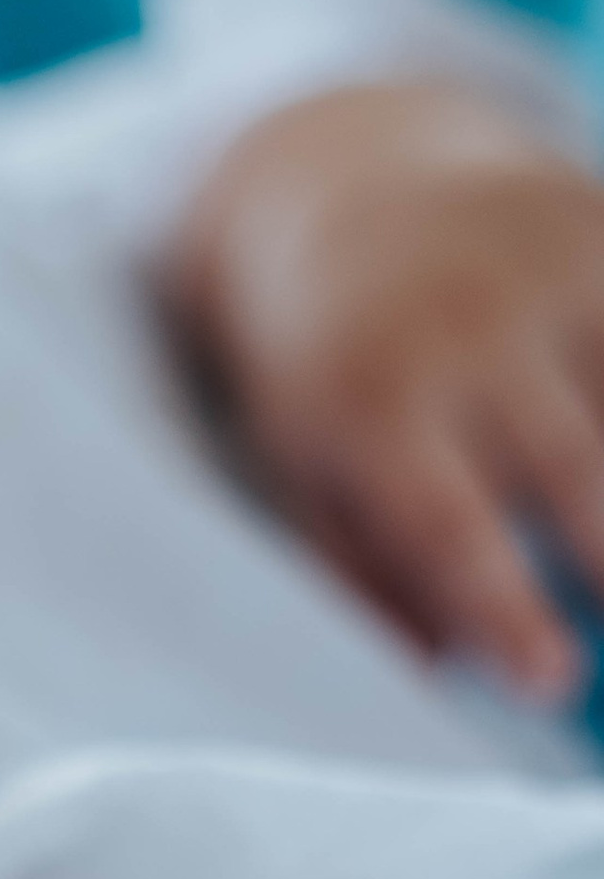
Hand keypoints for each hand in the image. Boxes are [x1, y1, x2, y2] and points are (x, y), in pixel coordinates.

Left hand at [169, 78, 603, 698]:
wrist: (354, 192)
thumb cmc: (331, 375)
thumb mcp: (305, 470)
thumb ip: (360, 569)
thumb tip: (435, 669)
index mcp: (373, 405)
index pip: (449, 529)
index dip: (508, 610)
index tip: (555, 686)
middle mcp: (467, 329)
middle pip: (573, 470)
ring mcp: (550, 270)